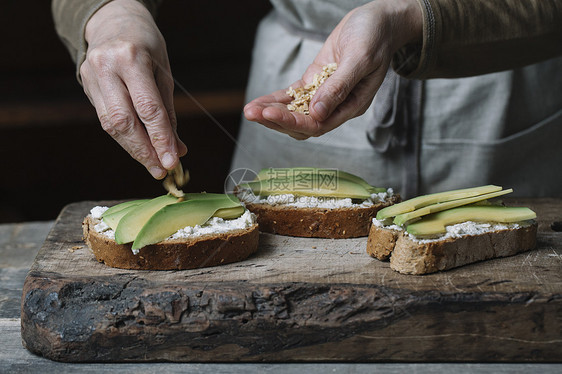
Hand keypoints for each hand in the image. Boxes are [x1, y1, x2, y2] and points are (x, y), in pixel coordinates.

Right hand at [81, 0, 186, 178]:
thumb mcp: (164, 73)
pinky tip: (138, 148)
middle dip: (144, 151)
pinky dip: (124, 138)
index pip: (148, 108)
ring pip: (111, 125)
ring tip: (152, 165)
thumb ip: (169, 112)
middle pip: (124, 121)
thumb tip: (178, 149)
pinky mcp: (85, 86)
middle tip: (160, 170)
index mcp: (131, 59)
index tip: (173, 161)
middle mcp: (107, 67)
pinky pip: (105, 120)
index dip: (161, 139)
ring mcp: (91, 76)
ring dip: (133, 150)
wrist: (113, 22)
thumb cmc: (146, 46)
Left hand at [244, 0, 421, 139]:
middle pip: (302, 123)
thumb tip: (317, 113)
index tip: (270, 115)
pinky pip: (293, 96)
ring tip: (249, 111)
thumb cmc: (375, 38)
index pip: (318, 124)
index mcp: (352, 106)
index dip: (292, 121)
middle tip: (251, 114)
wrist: (378, 21)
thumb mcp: (360, 59)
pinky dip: (276, 99)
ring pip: (295, 112)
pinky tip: (259, 102)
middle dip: (275, 120)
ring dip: (272, 112)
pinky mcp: (315, 81)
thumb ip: (340, 87)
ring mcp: (325, 94)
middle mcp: (337, 106)